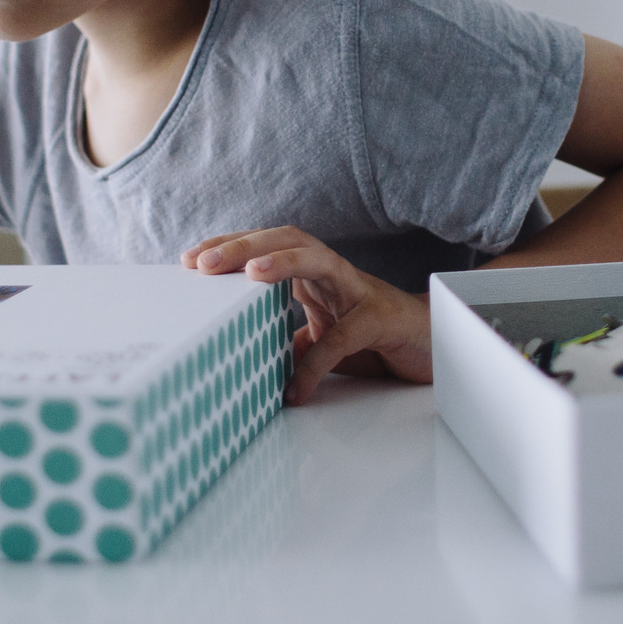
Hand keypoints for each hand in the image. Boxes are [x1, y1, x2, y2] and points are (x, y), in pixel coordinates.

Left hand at [183, 226, 431, 401]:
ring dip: (281, 260)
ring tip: (248, 273)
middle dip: (243, 244)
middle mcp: (334, 272)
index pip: (266, 244)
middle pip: (287, 236)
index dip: (228, 246)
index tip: (189, 259)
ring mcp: (359, 290)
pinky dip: (316, 363)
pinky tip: (295, 387)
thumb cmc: (374, 339)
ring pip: (318, 258)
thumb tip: (246, 361)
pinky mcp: (380, 319)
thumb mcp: (320, 341)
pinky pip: (343, 336)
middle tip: (203, 261)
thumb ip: (289, 343)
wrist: (432, 347)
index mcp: (313, 274)